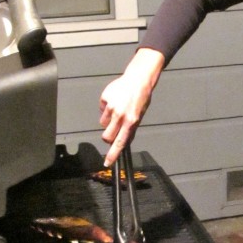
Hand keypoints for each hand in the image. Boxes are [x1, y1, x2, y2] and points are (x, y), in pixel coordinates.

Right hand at [99, 48, 164, 165]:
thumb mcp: (139, 116)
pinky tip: (115, 101)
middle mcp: (120, 115)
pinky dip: (106, 108)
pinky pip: (101, 109)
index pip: (120, 142)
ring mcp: (111, 106)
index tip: (107, 162)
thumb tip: (123, 144)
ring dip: (108, 120)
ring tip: (117, 110)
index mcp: (131, 121)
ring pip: (103, 122)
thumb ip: (130, 130)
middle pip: (106, 136)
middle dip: (108, 137)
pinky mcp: (105, 98)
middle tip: (113, 130)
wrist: (138, 80)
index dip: (113, 154)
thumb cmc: (141, 99)